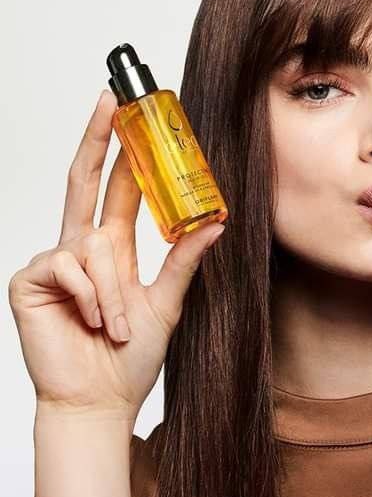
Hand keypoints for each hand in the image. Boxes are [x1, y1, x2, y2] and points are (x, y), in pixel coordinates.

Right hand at [8, 89, 225, 418]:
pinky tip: (89, 321)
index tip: (133, 116)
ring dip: (112, 290)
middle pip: (84, 181)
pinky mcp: (30, 281)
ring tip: (114, 326)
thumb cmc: (128, 356)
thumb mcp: (166, 302)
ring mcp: (54, 263)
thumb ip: (184, 260)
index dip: (124, 153)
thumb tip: (216, 221)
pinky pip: (67, 267)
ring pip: (92, 244)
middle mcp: (82, 248)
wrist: (100, 398)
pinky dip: (89, 296)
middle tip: (111, 98)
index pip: (115, 189)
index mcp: (113, 250)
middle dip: (97, 138)